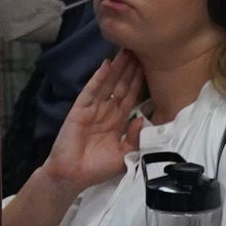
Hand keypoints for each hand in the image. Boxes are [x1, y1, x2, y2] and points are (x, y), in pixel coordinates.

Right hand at [40, 52, 144, 191]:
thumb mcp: (124, 155)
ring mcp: (93, 108)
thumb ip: (135, 138)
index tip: (152, 66)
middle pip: (121, 86)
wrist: (73, 176)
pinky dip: (99, 78)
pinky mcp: (80, 109)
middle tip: (141, 50)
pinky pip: (91, 91)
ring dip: (118, 68)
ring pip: (108, 84)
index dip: (140, 82)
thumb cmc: (97, 168)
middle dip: (131, 69)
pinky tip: (107, 65)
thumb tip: (143, 119)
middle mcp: (106, 111)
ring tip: (127, 51)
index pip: (131, 97)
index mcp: (118, 121)